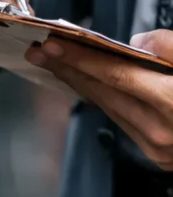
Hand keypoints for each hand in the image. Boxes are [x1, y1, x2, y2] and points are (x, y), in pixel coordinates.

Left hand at [26, 30, 172, 170]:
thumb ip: (169, 47)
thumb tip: (135, 43)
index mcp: (172, 101)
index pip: (115, 75)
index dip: (81, 59)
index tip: (53, 44)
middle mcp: (157, 129)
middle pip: (102, 93)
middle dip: (67, 69)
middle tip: (38, 51)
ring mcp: (154, 145)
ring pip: (106, 109)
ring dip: (78, 84)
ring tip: (54, 64)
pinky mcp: (153, 153)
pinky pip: (118, 121)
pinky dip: (99, 101)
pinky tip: (85, 86)